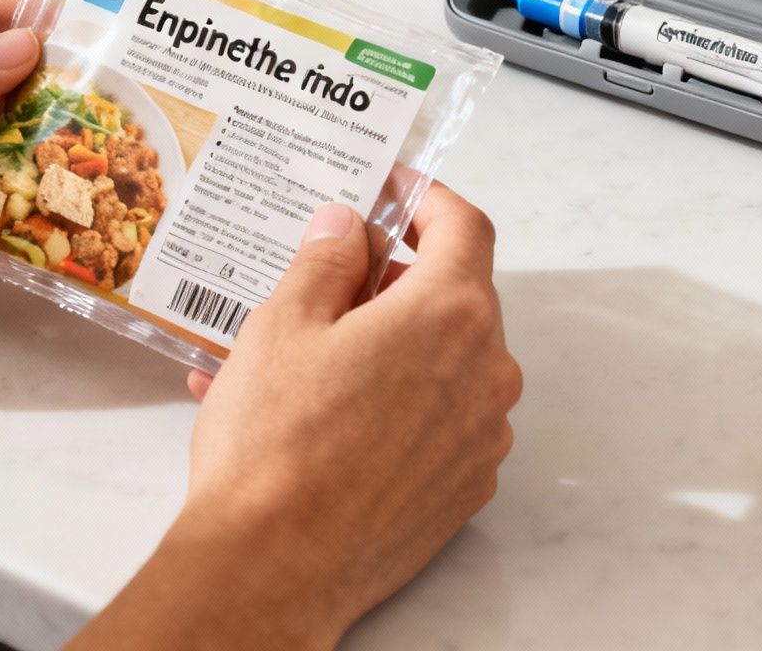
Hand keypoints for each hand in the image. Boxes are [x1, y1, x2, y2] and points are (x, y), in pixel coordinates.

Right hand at [69, 185, 518, 650]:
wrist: (273, 569)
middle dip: (393, 281)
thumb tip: (348, 226)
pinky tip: (322, 417)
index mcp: (452, 314)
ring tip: (301, 360)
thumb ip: (327, 260)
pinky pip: (436, 422)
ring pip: (441, 364)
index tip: (391, 192)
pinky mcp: (465, 487)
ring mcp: (482, 436)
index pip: (465, 226)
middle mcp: (488, 372)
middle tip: (327, 284)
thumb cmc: (277, 444)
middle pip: (454, 297)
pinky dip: (392, 406)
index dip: (427, 199)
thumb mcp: (284, 324)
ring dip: (385, 348)